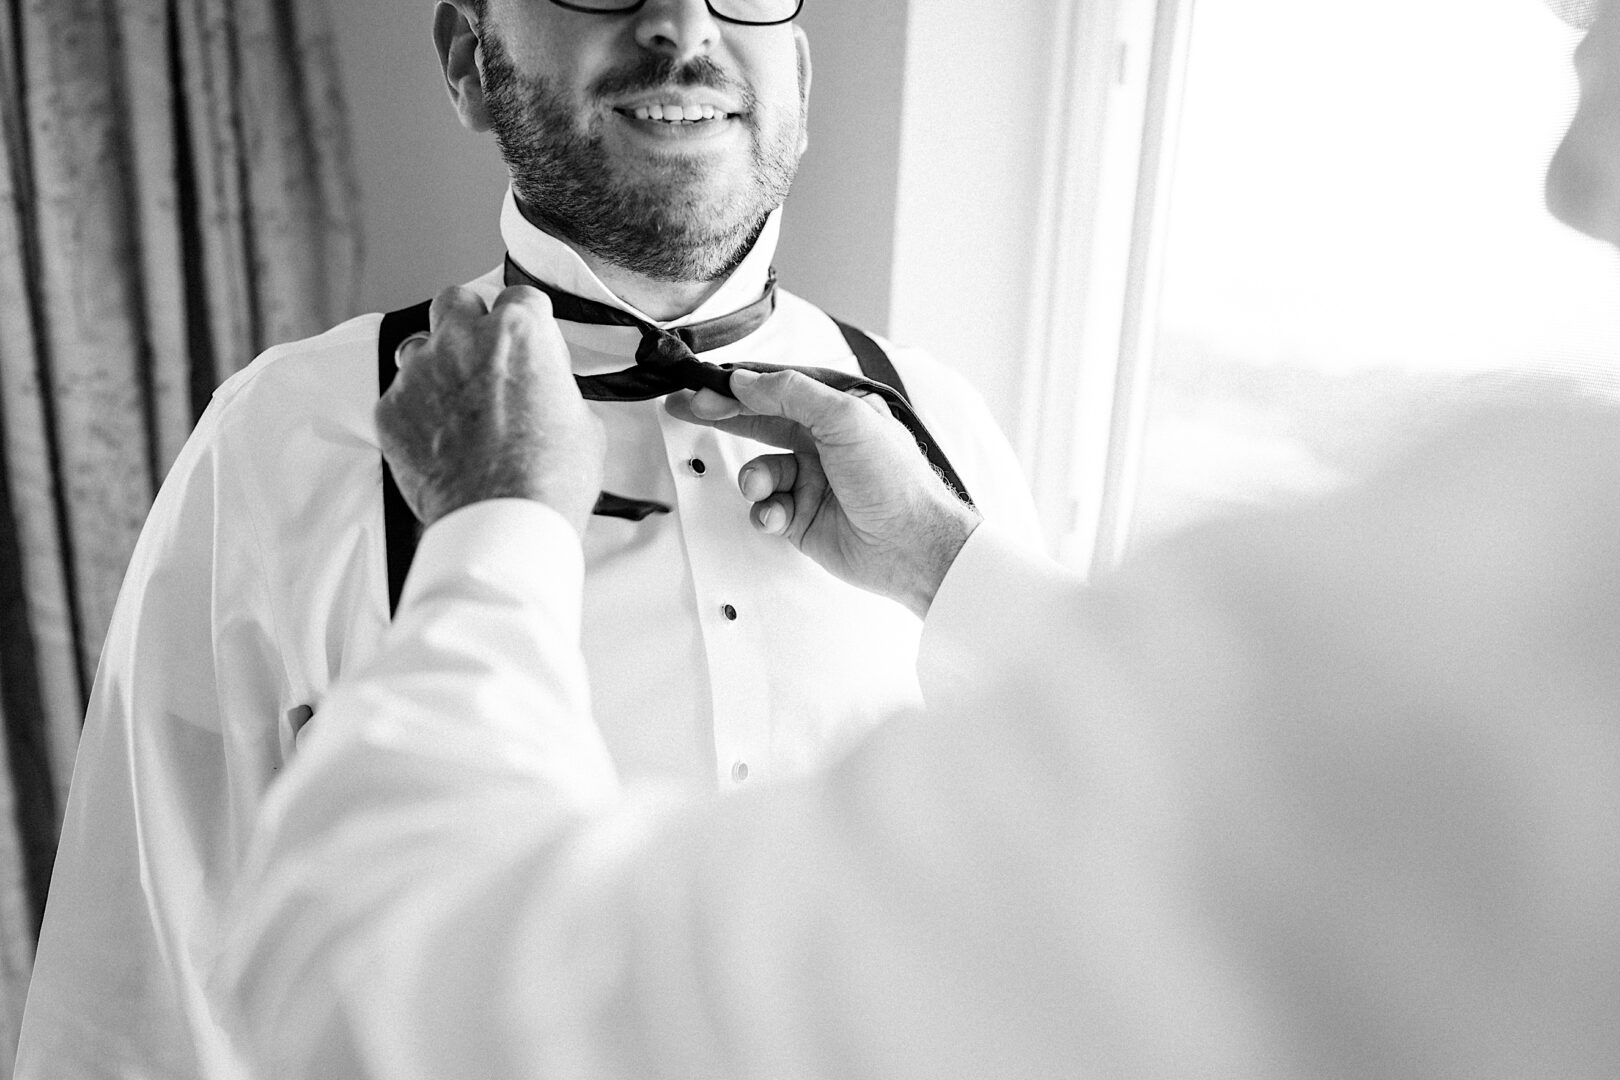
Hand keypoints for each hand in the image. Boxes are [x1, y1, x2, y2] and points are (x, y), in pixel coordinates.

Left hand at [376, 285, 603, 535]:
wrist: (503, 523)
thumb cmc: (551, 477)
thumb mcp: (583, 422)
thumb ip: (554, 387)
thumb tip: (547, 391)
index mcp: (519, 331)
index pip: (520, 297)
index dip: (528, 322)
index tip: (529, 343)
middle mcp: (462, 339)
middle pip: (456, 300)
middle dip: (469, 321)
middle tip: (483, 356)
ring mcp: (419, 372)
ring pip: (418, 345)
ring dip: (437, 365)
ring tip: (457, 404)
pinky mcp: (390, 409)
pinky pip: (399, 396)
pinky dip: (416, 412)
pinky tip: (440, 441)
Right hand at [666, 370, 980, 617]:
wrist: (914, 545)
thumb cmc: (894, 480)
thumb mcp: (846, 419)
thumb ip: (793, 394)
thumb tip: (747, 380)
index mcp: (836, 413)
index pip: (776, 391)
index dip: (737, 387)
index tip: (703, 386)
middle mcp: (822, 444)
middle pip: (759, 423)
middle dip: (723, 418)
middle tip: (687, 411)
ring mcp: (811, 482)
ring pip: (758, 471)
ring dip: (754, 479)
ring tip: (761, 488)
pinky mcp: (802, 519)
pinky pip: (765, 509)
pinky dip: (765, 512)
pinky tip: (777, 516)